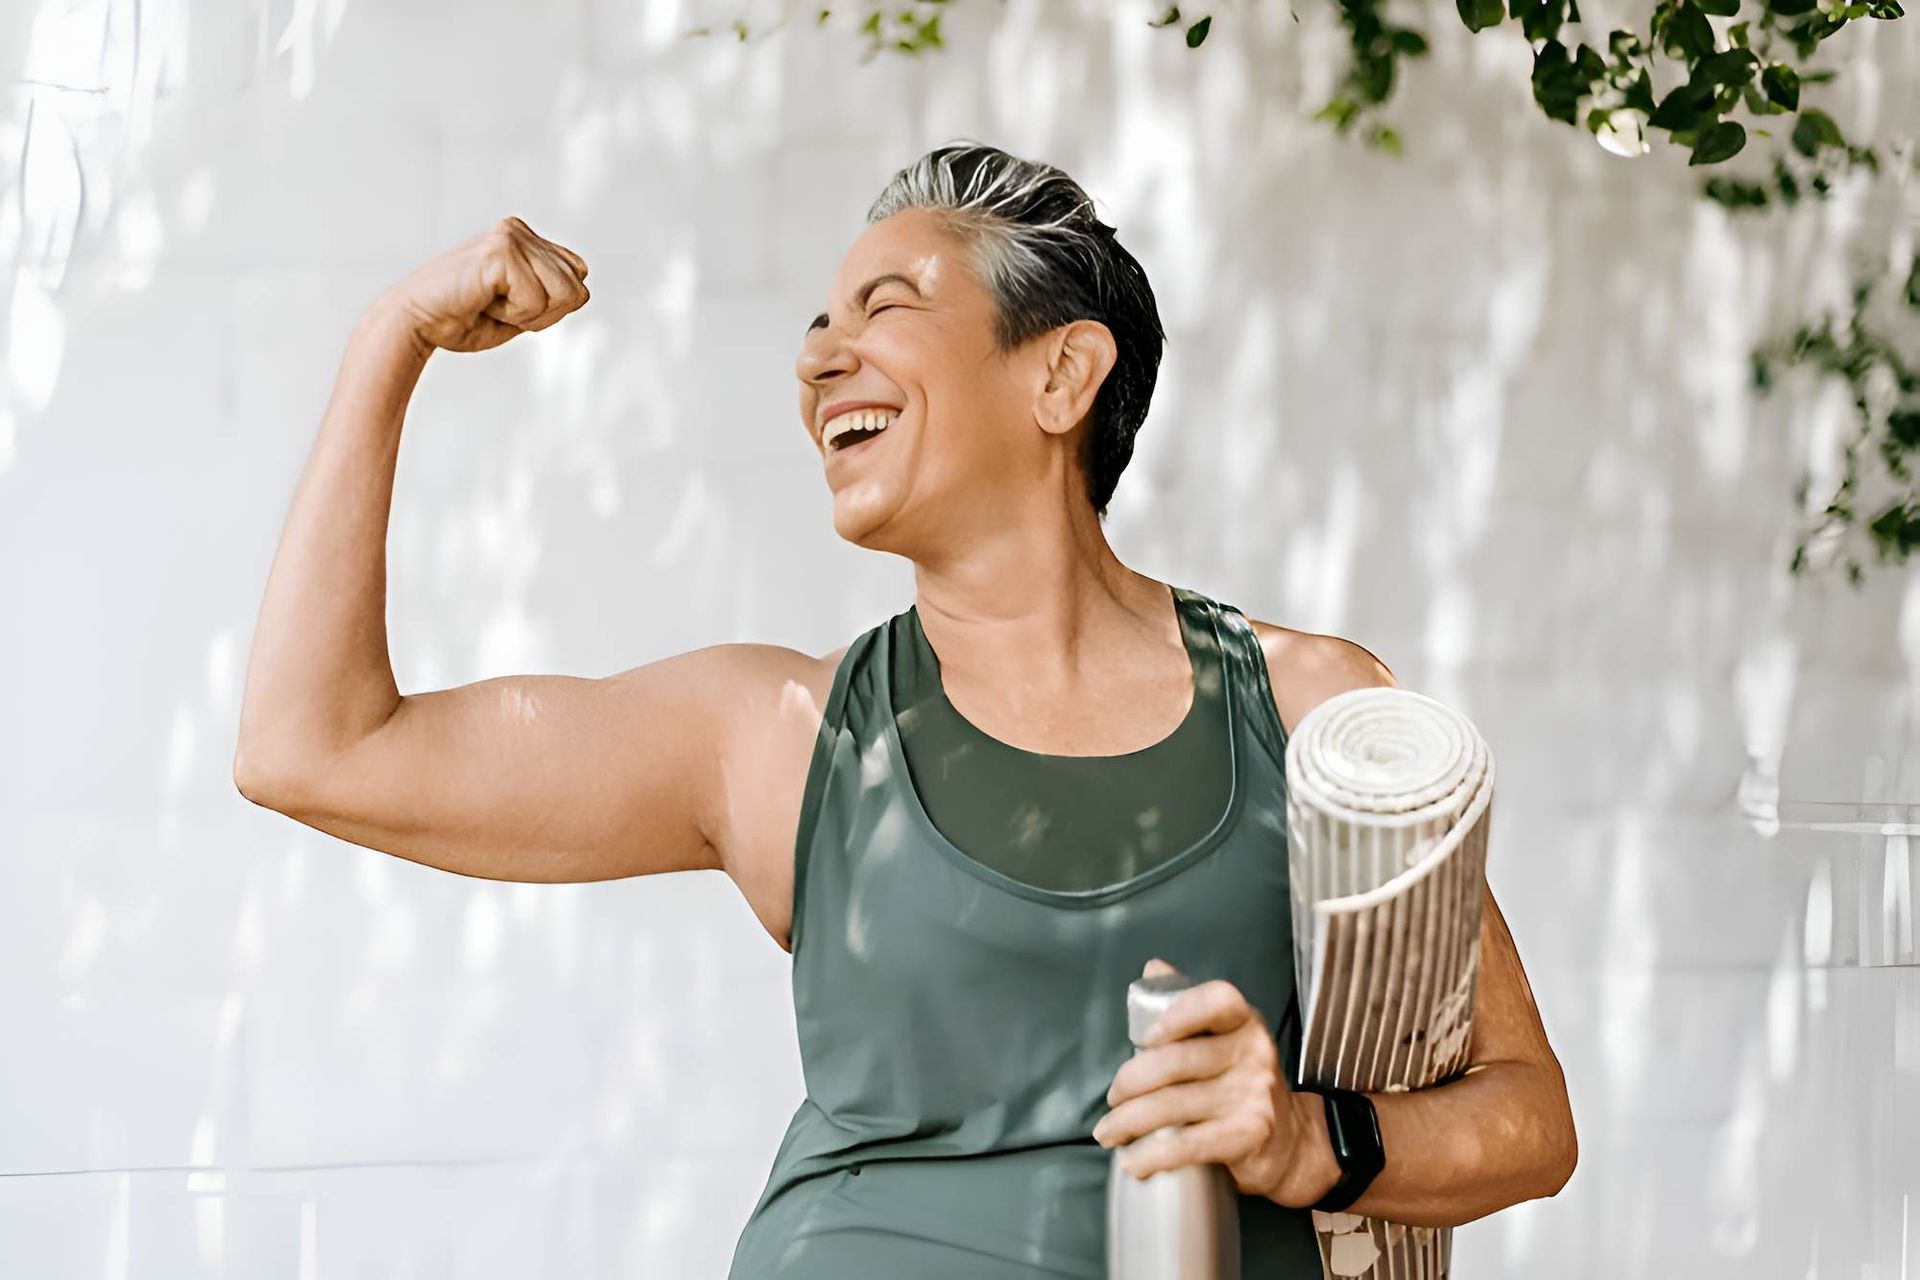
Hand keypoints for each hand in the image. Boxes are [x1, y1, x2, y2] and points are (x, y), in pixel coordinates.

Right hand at [372, 216, 589, 354]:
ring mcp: (511, 236)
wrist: (415, 323)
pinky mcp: (502, 250)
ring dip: (530, 315)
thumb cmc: (462, 320)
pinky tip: (482, 302)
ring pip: (565, 294)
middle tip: (499, 308)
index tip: (511, 308)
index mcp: (525, 238)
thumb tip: (583, 290)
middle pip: (577, 289)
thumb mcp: (521, 309)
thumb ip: (552, 296)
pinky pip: (538, 300)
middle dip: (544, 314)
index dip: (552, 307)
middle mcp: (519, 230)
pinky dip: (515, 315)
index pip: (578, 277)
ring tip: (490, 303)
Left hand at [1092, 958, 1320, 1201]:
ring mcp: (1253, 1095)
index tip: (1143, 1037)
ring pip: (1172, 1105)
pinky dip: (1151, 1155)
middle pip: (1175, 1061)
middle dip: (1129, 1083)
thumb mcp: (1224, 1037)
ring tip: (1108, 1133)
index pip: (1216, 1000)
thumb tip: (1153, 968)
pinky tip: (1133, 1162)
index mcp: (1243, 1022)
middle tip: (1112, 1100)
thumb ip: (1188, 1002)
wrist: (1293, 1142)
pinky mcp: (1248, 1136)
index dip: (1177, 1014)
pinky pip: (1187, 1144)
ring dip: (1127, 1122)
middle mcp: (1253, 1053)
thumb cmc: (1242, 1083)